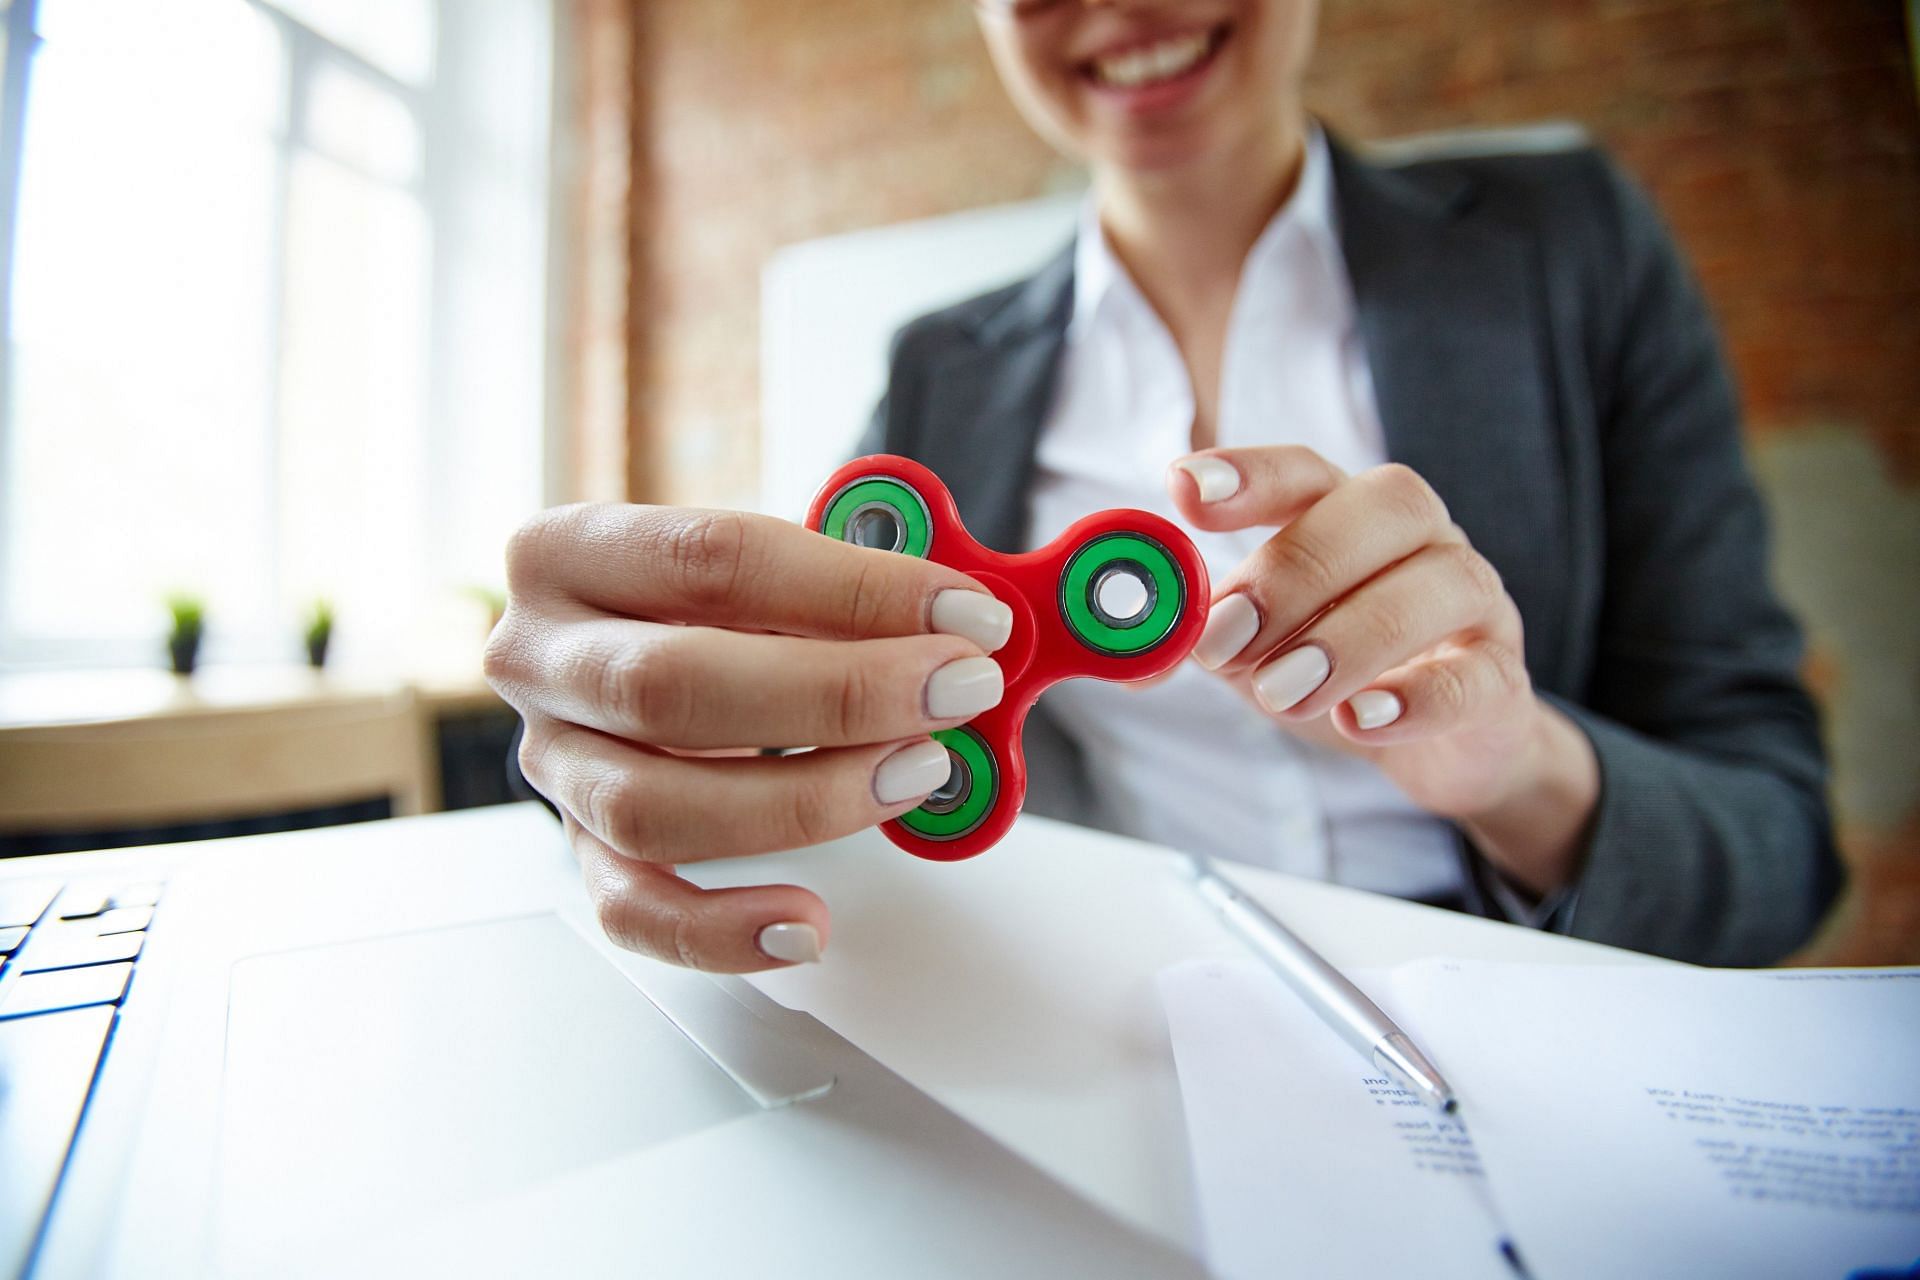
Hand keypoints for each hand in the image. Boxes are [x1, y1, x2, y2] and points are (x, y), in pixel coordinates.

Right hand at [484, 504, 1012, 971]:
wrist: (650, 652)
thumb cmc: (722, 606)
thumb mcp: (773, 564)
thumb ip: (856, 585)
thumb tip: (977, 623)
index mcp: (567, 552)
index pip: (711, 559)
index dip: (852, 588)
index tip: (966, 615)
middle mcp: (536, 658)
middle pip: (671, 682)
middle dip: (838, 694)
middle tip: (956, 691)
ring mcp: (551, 764)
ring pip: (651, 807)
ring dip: (803, 800)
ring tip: (916, 776)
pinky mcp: (579, 852)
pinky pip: (634, 911)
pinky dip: (721, 930)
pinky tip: (807, 921)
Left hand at [1167, 448, 1597, 894]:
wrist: (1445, 746)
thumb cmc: (1338, 673)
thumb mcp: (1256, 651)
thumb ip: (1200, 636)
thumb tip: (1132, 644)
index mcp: (1347, 513)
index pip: (1306, 470)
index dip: (1248, 473)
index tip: (1184, 490)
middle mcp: (1418, 539)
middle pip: (1380, 508)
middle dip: (1293, 569)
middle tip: (1225, 638)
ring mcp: (1472, 602)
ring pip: (1436, 584)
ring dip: (1348, 638)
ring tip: (1281, 694)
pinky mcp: (1501, 679)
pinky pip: (1475, 674)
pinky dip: (1416, 697)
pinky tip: (1360, 720)